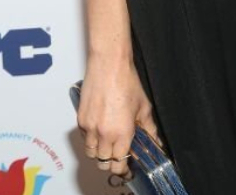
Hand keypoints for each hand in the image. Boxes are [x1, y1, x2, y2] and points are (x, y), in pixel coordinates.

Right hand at [78, 57, 159, 175]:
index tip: (127, 169)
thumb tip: (155, 141)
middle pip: (103, 162)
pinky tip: (101, 128)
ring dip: (100, 152)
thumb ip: (148, 128)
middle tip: (119, 154)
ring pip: (91, 153)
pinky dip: (92, 139)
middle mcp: (103, 134)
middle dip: (111, 161)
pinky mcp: (80, 120)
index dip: (123, 169)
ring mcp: (89, 128)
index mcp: (121, 132)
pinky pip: (85, 139)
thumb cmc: (127, 81)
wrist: (109, 65)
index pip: (118, 163)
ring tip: (110, 142)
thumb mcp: (144, 106)